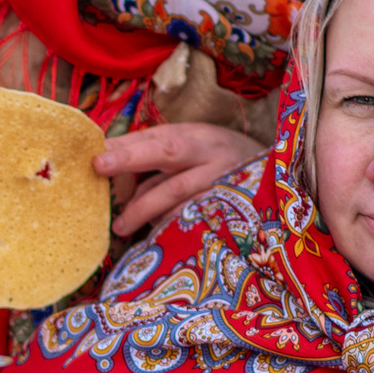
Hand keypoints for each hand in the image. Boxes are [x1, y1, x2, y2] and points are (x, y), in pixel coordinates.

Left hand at [94, 122, 265, 235]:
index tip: (95, 156)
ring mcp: (223, 180)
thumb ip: (154, 159)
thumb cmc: (219, 166)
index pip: (155, 137)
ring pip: (178, 190)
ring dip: (145, 207)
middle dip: (131, 157)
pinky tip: (155, 236)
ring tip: (120, 226)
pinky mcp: (231, 208)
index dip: (125, 146)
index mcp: (196, 136)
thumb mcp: (192, 152)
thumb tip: (110, 175)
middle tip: (99, 167)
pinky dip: (172, 225)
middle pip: (168, 150)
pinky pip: (196, 217)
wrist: (278, 179)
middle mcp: (210, 152)